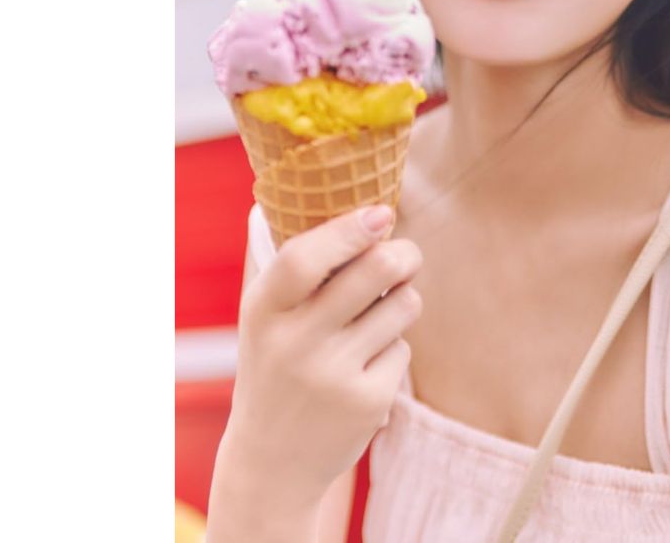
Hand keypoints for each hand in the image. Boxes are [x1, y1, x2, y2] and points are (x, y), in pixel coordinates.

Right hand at [212, 205, 421, 530]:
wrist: (272, 461)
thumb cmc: (278, 363)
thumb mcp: (268, 317)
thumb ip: (302, 268)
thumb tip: (363, 208)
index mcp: (264, 311)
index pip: (304, 258)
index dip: (348, 230)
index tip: (380, 213)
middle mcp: (295, 344)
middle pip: (375, 271)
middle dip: (404, 253)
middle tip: (405, 254)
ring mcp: (332, 376)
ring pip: (402, 304)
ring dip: (402, 300)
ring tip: (378, 315)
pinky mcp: (368, 402)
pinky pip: (403, 348)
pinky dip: (392, 349)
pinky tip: (364, 368)